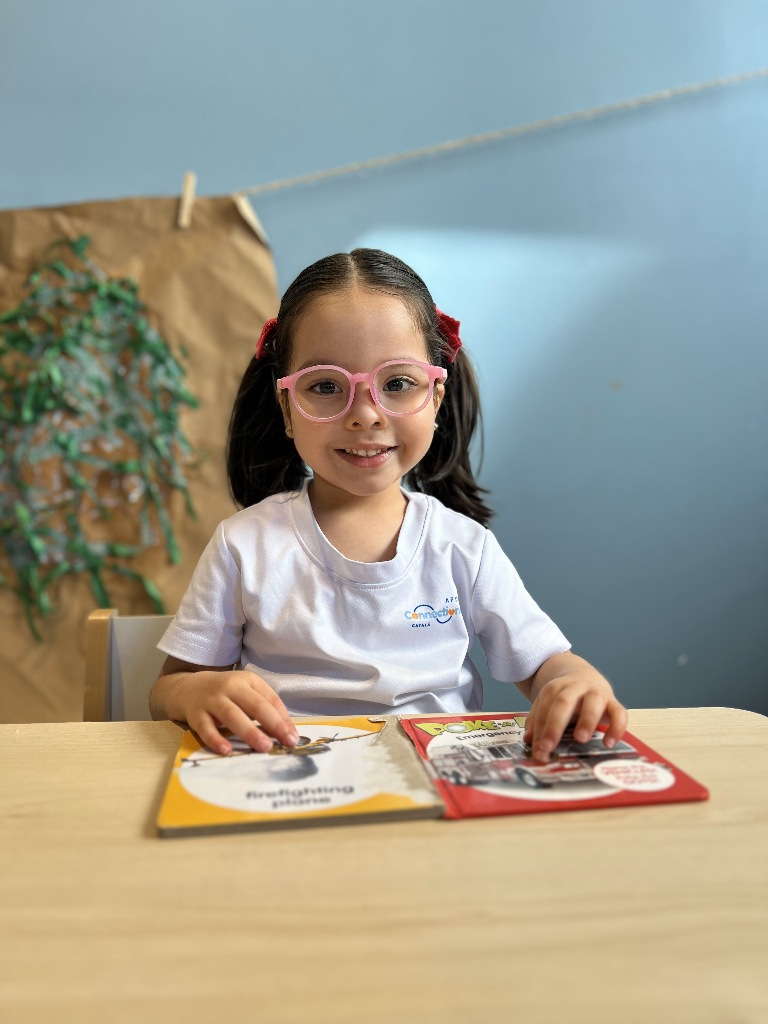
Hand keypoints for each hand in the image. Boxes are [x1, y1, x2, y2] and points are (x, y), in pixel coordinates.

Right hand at [153, 662, 299, 755]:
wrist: (188, 687)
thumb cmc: (225, 693)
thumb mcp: (247, 691)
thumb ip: (267, 707)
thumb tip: (288, 731)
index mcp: (248, 680)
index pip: (270, 699)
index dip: (283, 718)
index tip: (293, 737)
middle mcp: (230, 687)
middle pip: (254, 705)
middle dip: (272, 724)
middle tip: (286, 742)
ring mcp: (211, 700)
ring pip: (232, 716)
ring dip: (250, 732)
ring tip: (264, 747)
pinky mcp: (195, 714)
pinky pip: (206, 728)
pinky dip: (216, 740)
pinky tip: (227, 751)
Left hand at [522, 653, 626, 761]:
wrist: (586, 677)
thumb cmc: (566, 699)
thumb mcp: (548, 704)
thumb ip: (538, 720)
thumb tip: (529, 741)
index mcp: (556, 688)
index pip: (545, 707)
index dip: (540, 728)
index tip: (537, 750)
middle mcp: (576, 687)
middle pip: (564, 701)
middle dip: (555, 725)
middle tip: (549, 747)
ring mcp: (597, 693)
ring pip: (594, 701)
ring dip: (587, 720)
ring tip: (581, 739)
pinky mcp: (614, 703)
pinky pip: (619, 713)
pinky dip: (617, 728)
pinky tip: (608, 743)